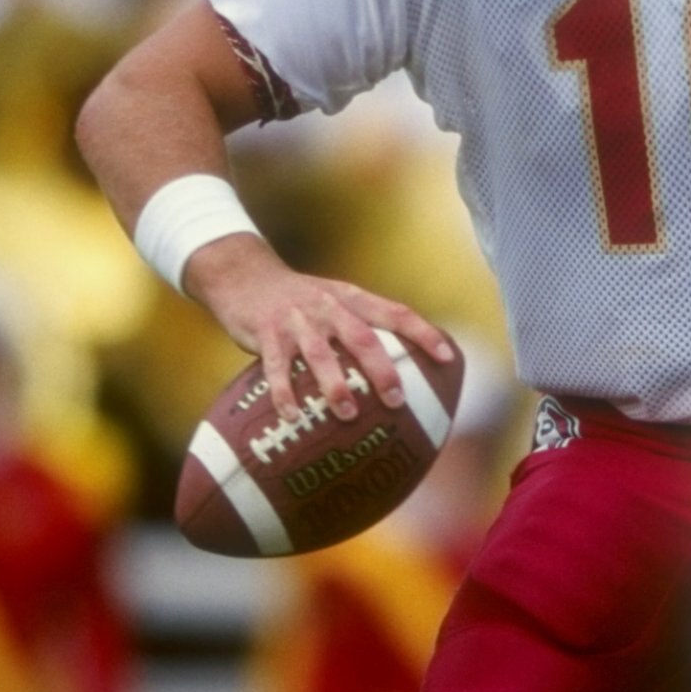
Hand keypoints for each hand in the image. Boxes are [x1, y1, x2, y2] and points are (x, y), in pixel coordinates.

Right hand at [185, 232, 458, 421]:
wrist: (245, 275)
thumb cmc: (300, 299)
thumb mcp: (335, 300)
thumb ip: (362, 325)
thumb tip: (402, 365)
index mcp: (352, 299)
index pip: (395, 313)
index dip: (422, 333)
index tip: (445, 357)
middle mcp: (328, 307)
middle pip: (362, 338)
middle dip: (381, 370)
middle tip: (396, 401)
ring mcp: (297, 320)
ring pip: (321, 354)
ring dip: (336, 385)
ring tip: (348, 414)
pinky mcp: (266, 334)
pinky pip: (277, 367)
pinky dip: (284, 392)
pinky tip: (292, 416)